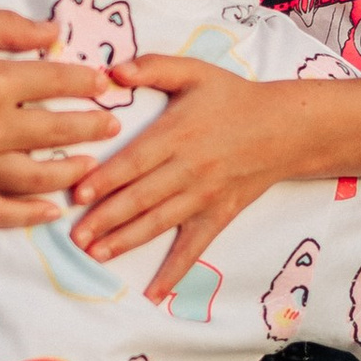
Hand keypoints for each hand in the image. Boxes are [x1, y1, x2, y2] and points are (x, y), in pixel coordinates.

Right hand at [0, 8, 122, 226]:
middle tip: (109, 125)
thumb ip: (7, 27)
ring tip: (89, 166)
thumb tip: (54, 35)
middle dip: (92, 127)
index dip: (87, 84)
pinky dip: (29, 216)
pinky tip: (51, 211)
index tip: (103, 85)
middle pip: (58, 133)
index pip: (60, 85)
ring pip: (37, 179)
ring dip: (71, 173)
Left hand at [68, 58, 298, 295]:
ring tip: (97, 254)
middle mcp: (189, 169)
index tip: (78, 194)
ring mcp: (203, 196)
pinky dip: (174, 272)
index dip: (105, 179)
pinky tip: (153, 293)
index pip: (134, 161)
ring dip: (126, 241)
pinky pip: (193, 248)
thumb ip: (154, 67)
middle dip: (106, 218)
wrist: (284, 128)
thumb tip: (114, 72)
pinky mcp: (217, 215)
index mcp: (178, 134)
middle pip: (141, 197)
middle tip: (76, 235)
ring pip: (159, 223)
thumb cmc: (234, 98)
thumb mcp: (196, 72)